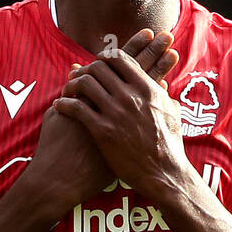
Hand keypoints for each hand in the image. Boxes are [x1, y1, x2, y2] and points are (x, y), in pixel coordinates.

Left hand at [52, 40, 186, 203]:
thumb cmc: (169, 146)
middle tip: (78, 78)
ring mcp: (116, 113)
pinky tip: (59, 106)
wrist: (163, 174)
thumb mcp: (172, 113)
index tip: (97, 64)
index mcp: (147, 88)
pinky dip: (64, 104)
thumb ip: (163, 94)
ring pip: (84, 83)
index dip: (104, 58)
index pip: (119, 58)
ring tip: (67, 91)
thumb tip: (160, 82)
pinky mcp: (103, 132)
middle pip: (98, 67)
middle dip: (85, 70)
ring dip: (72, 84)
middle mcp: (130, 97)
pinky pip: (76, 108)